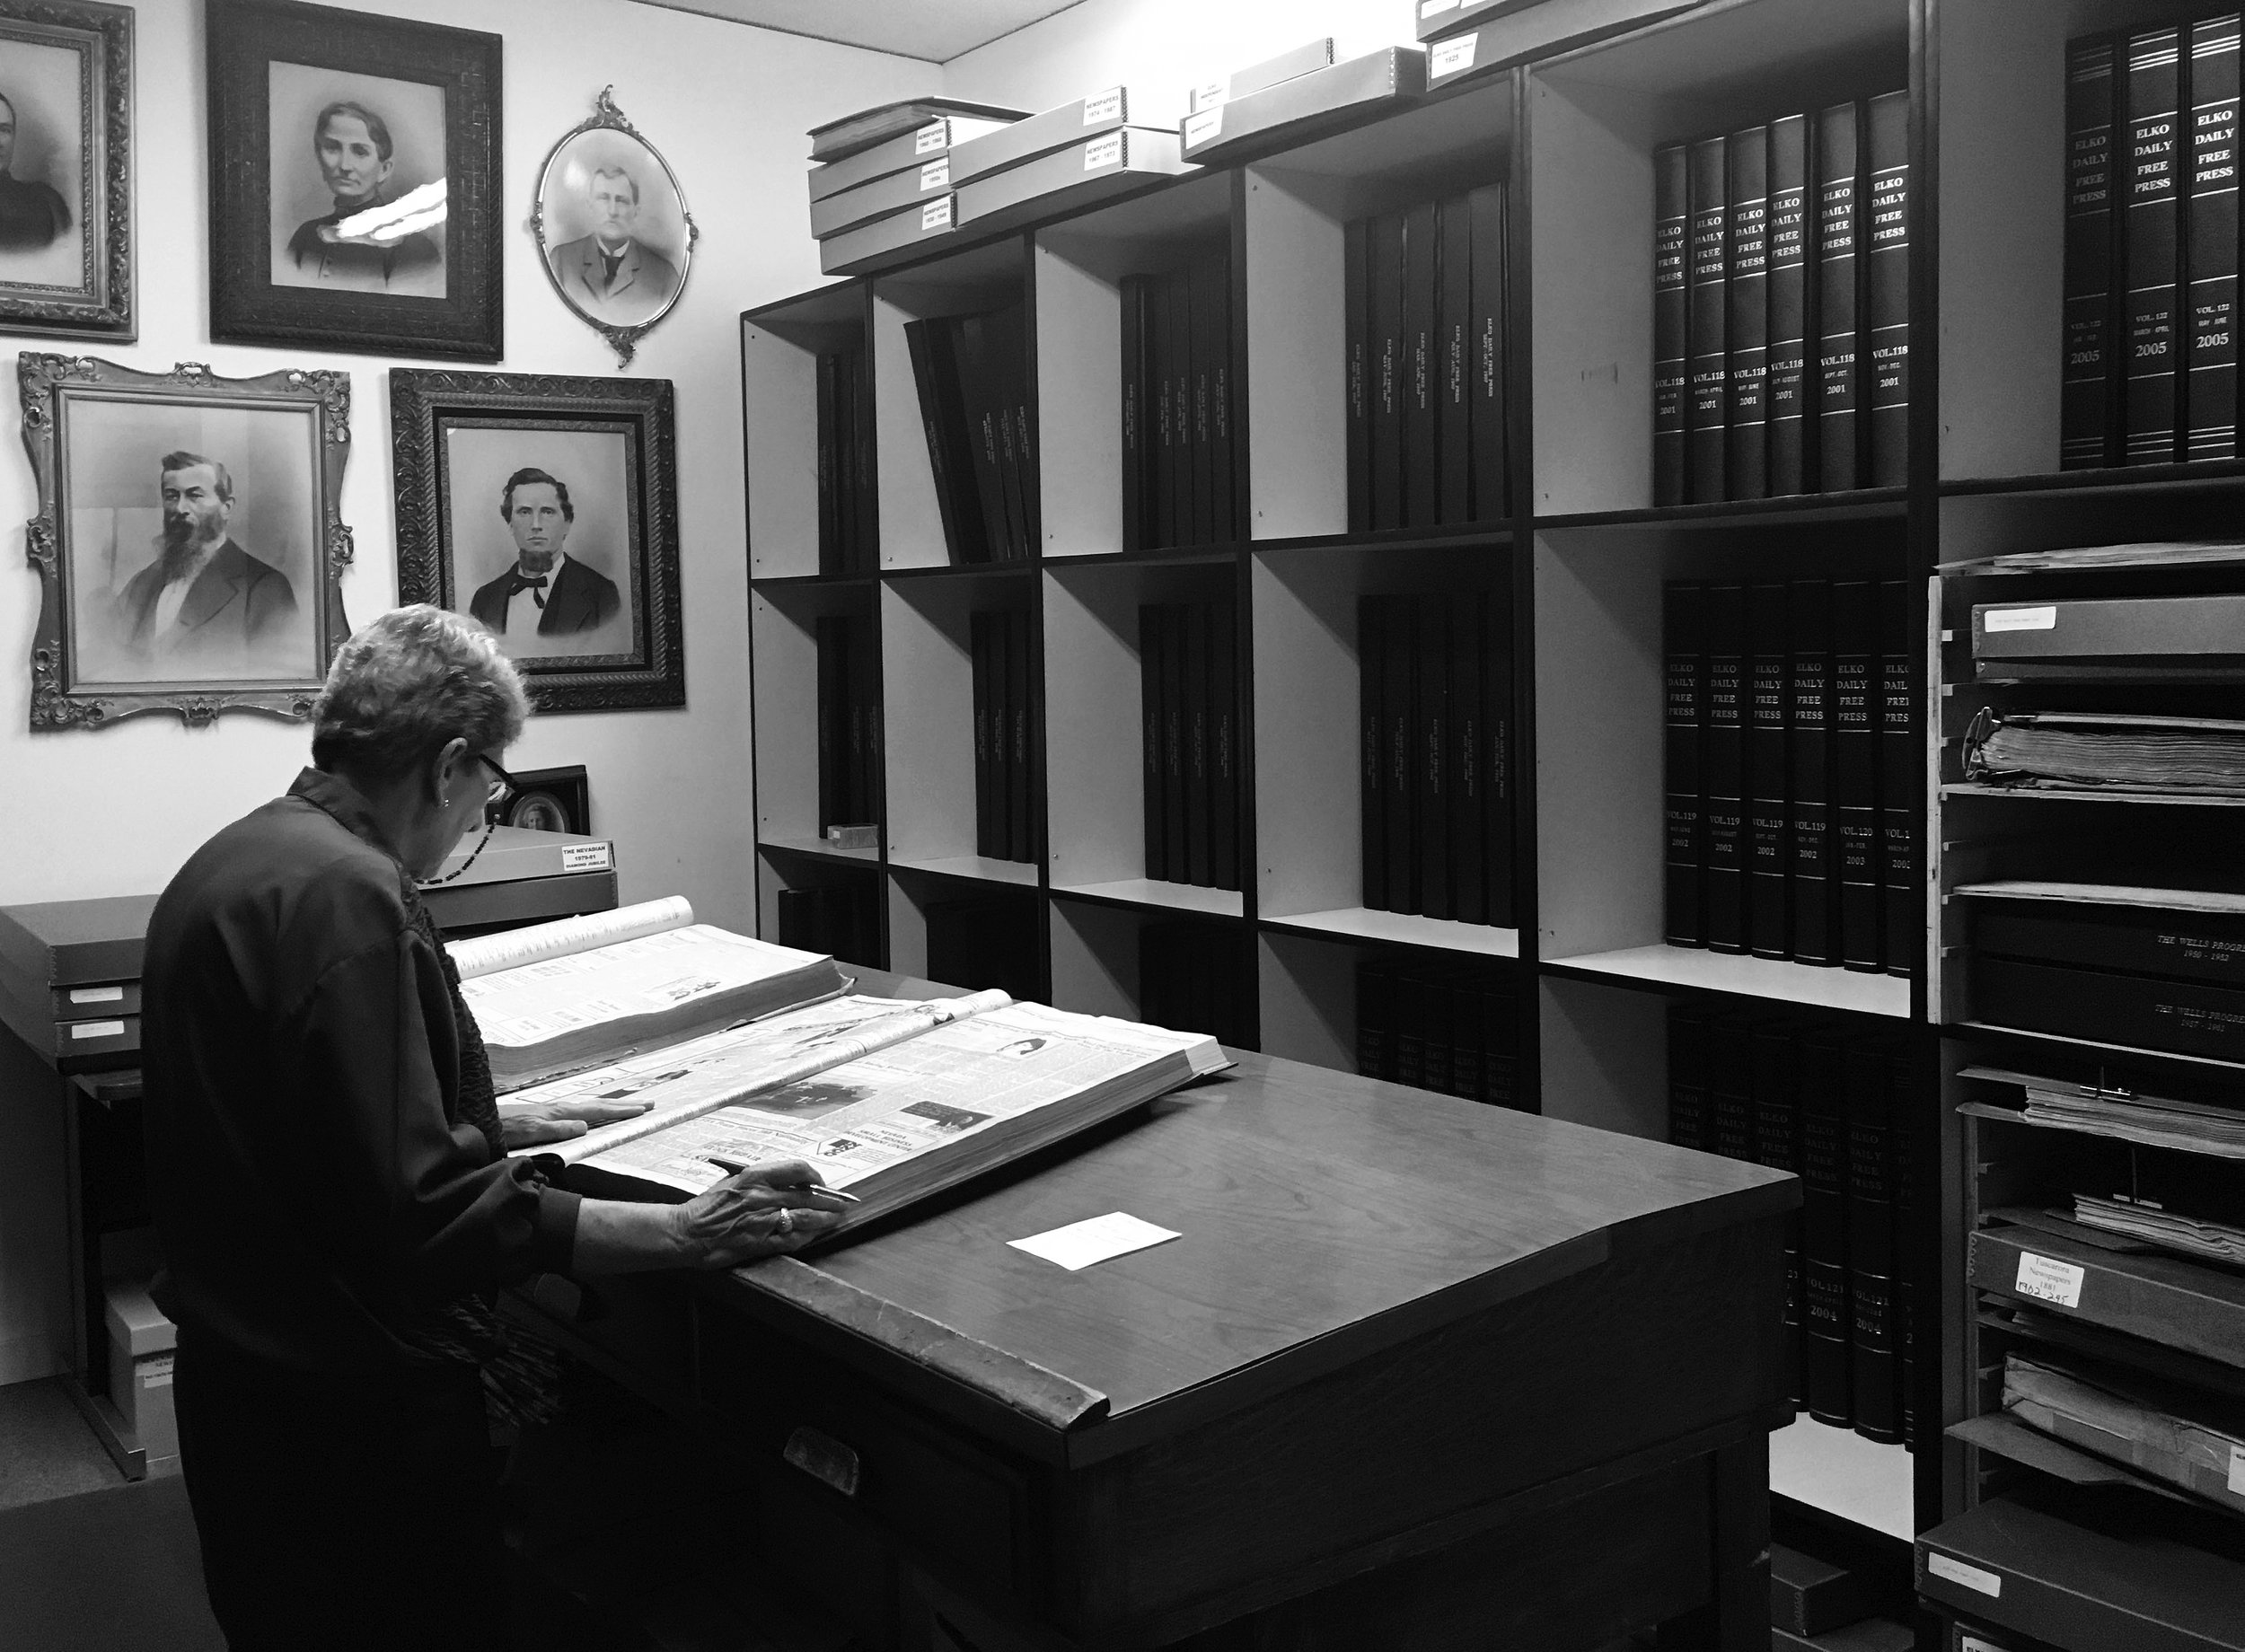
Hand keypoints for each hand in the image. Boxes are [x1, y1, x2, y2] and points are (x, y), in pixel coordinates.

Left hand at [500, 1097, 652, 1148]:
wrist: (478, 1122)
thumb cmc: (502, 1130)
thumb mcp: (530, 1132)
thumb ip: (556, 1130)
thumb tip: (585, 1126)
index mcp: (560, 1113)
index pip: (597, 1111)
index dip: (621, 1111)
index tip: (643, 1110)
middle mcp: (559, 1110)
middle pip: (599, 1105)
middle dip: (624, 1105)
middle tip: (649, 1103)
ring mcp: (553, 1112)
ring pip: (590, 1108)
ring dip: (612, 1107)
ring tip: (629, 1107)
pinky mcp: (546, 1117)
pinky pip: (579, 1112)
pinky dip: (595, 1112)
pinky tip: (593, 1116)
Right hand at [672, 1157, 847, 1268]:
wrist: (686, 1232)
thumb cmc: (707, 1206)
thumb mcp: (732, 1181)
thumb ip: (760, 1180)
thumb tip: (789, 1180)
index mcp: (754, 1177)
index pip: (797, 1169)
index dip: (815, 1175)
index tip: (821, 1181)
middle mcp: (761, 1196)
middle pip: (807, 1195)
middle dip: (829, 1200)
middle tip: (842, 1202)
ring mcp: (761, 1221)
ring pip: (805, 1217)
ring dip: (825, 1218)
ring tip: (836, 1218)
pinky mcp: (758, 1243)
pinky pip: (791, 1240)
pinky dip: (808, 1236)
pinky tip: (816, 1234)